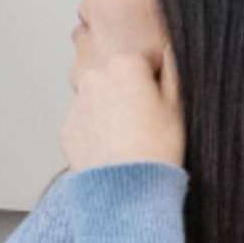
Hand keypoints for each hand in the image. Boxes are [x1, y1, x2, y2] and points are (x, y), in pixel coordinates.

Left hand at [60, 36, 181, 171]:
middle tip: (145, 122)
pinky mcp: (67, 129)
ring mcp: (77, 103)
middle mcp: (95, 77)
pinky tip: (113, 150)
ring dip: (111, 112)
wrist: (127, 189)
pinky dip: (97, 133)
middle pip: (117, 78)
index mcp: (125, 64)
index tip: (161, 101)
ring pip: (99, 101)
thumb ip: (171, 71)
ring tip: (129, 140)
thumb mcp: (176, 105)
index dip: (156, 81)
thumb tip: (167, 52)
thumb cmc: (157, 148)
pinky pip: (86, 125)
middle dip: (129, 93)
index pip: (145, 61)